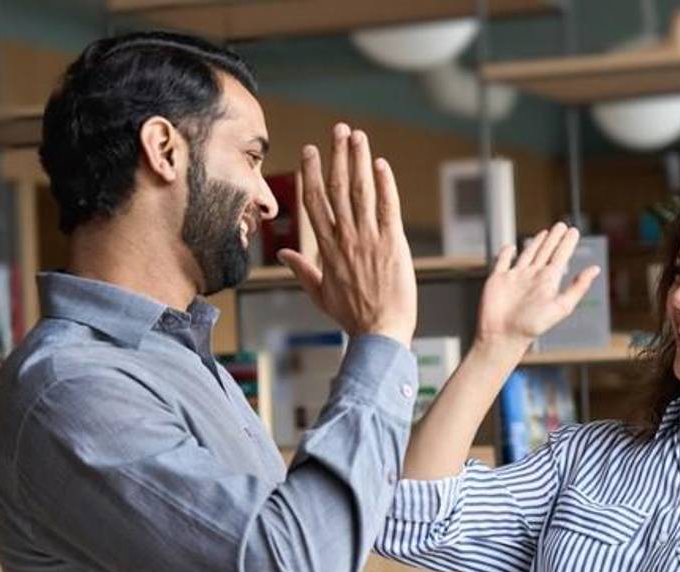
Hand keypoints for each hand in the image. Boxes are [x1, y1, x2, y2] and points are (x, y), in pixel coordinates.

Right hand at [278, 123, 416, 345]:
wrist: (379, 333)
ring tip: (357, 135)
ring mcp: (369, 240)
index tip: (311, 150)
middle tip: (338, 129)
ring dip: (358, 160)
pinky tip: (381, 164)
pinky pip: (388, 208)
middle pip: (336, 188)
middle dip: (337, 155)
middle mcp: (345, 239)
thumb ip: (302, 270)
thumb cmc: (353, 316)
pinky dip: (385, 184)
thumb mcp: (320, 294)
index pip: (314, 202)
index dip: (311, 173)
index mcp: (326, 249)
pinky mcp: (393, 244)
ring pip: (360, 192)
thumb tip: (286, 253)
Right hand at [475, 222, 599, 355]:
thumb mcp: (561, 306)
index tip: (574, 231)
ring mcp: (515, 277)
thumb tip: (596, 269)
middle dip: (554, 239)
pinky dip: (506, 253)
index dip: (567, 243)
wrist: (503, 336)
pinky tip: (511, 247)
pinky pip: (503, 261)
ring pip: (528, 254)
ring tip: (545, 232)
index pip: (560, 257)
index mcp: (548, 282)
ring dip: (536, 243)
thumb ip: (578, 288)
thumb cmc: (532, 326)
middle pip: (546, 252)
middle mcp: (533, 277)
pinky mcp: (498, 279)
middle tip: (562, 225)